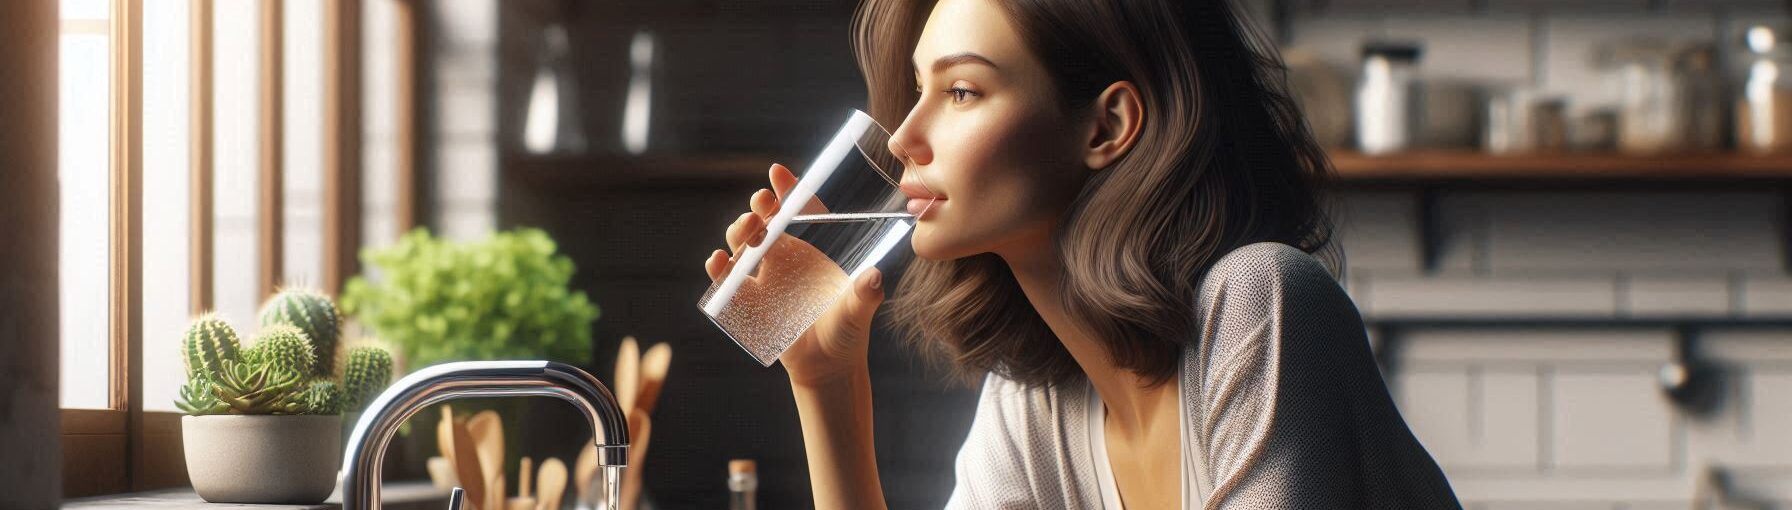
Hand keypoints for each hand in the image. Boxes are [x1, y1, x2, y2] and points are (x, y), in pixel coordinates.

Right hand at [704, 164, 884, 385]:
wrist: (828, 367)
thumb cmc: (847, 331)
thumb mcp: (858, 311)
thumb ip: (865, 295)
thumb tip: (873, 278)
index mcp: (812, 249)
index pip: (799, 212)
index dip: (788, 191)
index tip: (778, 173)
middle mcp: (785, 258)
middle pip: (765, 223)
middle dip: (759, 208)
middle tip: (761, 205)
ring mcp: (764, 279)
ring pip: (743, 246)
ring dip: (739, 233)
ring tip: (747, 229)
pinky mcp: (748, 304)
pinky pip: (727, 282)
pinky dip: (719, 271)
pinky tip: (718, 261)